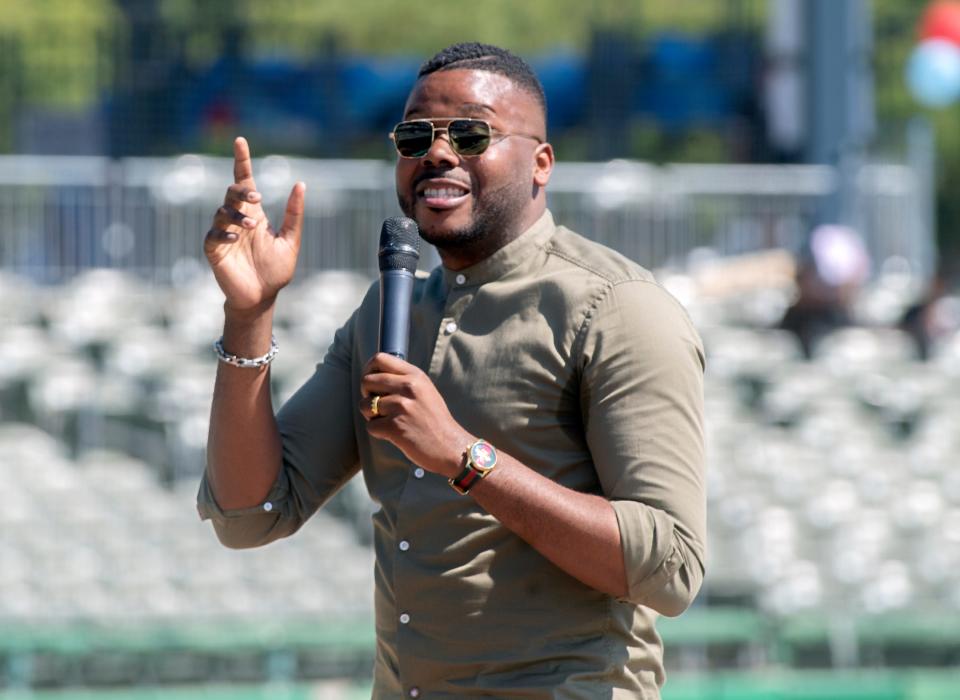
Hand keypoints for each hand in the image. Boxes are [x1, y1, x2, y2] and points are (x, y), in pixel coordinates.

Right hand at [204, 136, 305, 312]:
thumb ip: (294, 214)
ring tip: (251, 226)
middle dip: (241, 191)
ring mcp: (223, 233)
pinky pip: (213, 234)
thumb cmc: (275, 271)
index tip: (240, 141)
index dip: (242, 161)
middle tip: (257, 199)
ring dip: (236, 214)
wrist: (262, 297)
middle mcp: (237, 220)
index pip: (245, 181)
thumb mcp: (290, 240)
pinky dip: (224, 233)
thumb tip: (301, 184)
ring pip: (221, 210)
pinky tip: (237, 238)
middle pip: (232, 192)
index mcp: (254, 214)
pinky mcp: (214, 249)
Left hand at [359, 353, 471, 476]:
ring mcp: (401, 407)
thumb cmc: (435, 420)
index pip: (380, 359)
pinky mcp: (395, 427)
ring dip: (371, 416)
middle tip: (378, 406)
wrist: (450, 446)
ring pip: (365, 405)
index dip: (369, 370)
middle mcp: (408, 387)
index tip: (372, 383)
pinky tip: (394, 434)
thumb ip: (404, 380)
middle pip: (367, 380)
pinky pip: (370, 426)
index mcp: (415, 376)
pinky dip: (378, 432)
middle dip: (367, 395)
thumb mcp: (425, 391)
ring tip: (388, 421)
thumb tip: (375, 374)